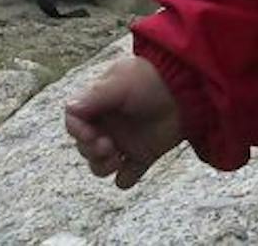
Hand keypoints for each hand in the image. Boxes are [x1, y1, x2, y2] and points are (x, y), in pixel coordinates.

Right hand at [64, 57, 184, 188]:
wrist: (188, 88)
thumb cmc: (151, 79)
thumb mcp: (121, 82)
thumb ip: (95, 97)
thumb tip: (69, 108)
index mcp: (99, 104)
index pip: (75, 122)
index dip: (77, 132)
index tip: (90, 134)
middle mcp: (109, 124)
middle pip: (84, 147)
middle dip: (91, 151)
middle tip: (108, 146)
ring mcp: (125, 141)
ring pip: (100, 165)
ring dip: (102, 167)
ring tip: (118, 158)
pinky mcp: (143, 154)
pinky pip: (127, 176)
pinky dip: (125, 179)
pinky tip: (129, 171)